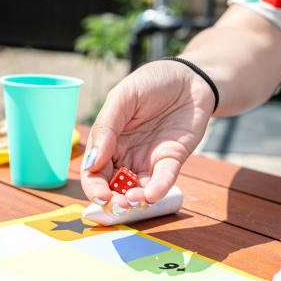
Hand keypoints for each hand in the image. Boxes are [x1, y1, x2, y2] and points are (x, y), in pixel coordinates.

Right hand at [80, 60, 213, 213]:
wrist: (189, 76)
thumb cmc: (152, 82)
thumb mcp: (123, 97)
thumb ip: (106, 127)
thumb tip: (92, 161)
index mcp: (108, 141)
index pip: (94, 172)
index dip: (94, 187)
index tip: (100, 195)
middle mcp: (126, 155)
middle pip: (113, 188)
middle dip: (113, 201)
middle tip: (118, 204)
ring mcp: (149, 160)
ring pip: (138, 190)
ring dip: (135, 201)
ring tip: (135, 200)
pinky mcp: (172, 159)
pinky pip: (163, 179)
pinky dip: (158, 190)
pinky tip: (152, 194)